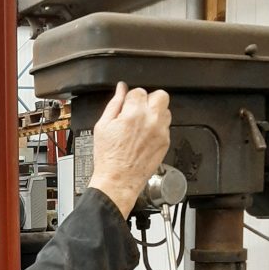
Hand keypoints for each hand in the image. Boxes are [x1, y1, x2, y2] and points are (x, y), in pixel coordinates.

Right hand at [88, 82, 171, 217]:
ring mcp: (161, 131)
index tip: (127, 106)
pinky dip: (157, 128)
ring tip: (141, 125)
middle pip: (160, 95)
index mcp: (133, 113)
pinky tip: (145, 137)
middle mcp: (151, 120)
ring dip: (155, 113)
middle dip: (149, 100)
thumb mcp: (103, 126)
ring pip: (165, 111)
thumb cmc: (109, 157)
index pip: (139, 91)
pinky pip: (166, 127)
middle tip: (139, 110)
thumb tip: (120, 89)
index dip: (131, 98)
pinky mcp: (165, 142)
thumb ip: (114, 103)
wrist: (118, 180)